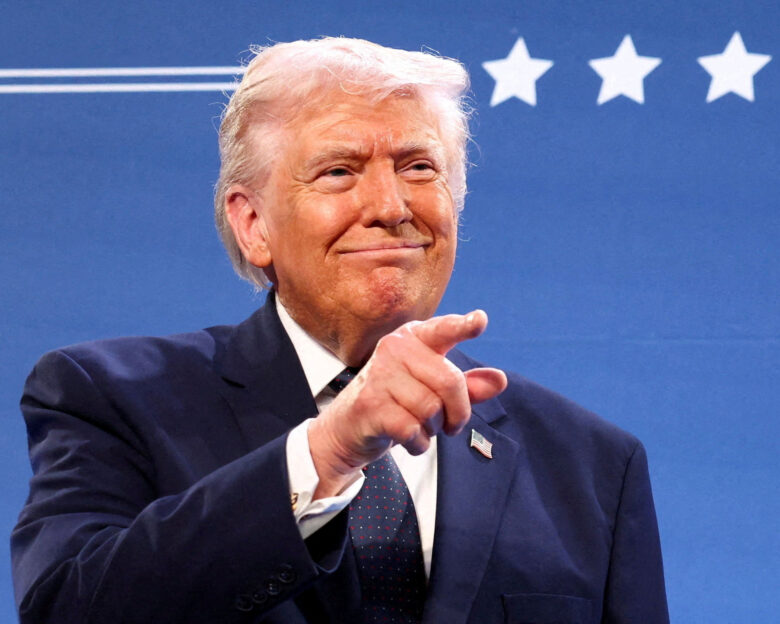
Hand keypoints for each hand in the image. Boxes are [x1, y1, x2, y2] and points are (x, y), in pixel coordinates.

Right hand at [308, 310, 506, 497]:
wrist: (348, 427)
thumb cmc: (396, 402)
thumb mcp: (433, 390)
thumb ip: (467, 385)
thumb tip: (499, 380)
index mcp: (413, 338)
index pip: (443, 330)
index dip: (463, 326)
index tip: (480, 320)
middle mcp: (395, 349)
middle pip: (450, 382)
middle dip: (458, 412)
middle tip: (451, 424)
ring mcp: (380, 375)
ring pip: (431, 408)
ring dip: (433, 428)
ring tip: (419, 426)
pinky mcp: (370, 404)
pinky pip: (413, 429)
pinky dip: (418, 443)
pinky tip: (409, 439)